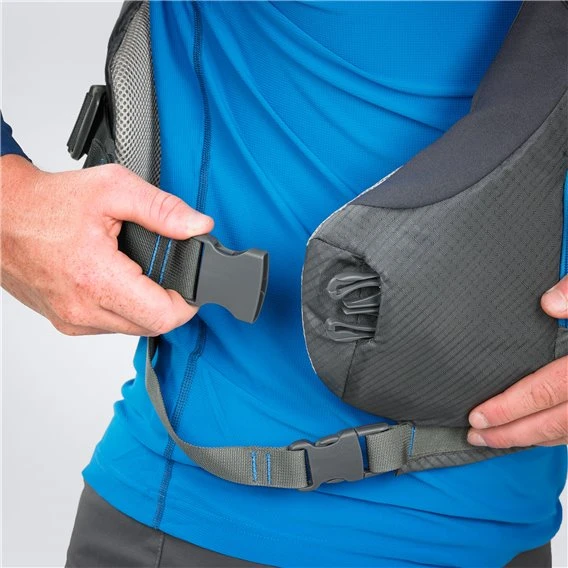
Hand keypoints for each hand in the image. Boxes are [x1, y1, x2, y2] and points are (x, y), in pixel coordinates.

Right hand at [1, 155, 213, 335]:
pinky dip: (121, 309)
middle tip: (169, 276)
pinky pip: (108, 326)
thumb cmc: (48, 203)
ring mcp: (71, 320)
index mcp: (97, 279)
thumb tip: (198, 226)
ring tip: (137, 274)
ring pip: (131, 329)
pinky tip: (115, 282)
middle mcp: (82, 309)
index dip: (186, 303)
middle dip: (168, 304)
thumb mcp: (113, 189)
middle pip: (151, 327)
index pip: (163, 317)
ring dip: (144, 307)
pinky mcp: (65, 322)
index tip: (190, 286)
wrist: (1, 215)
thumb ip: (162, 209)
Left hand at [467, 276, 567, 447]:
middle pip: (554, 425)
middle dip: (512, 435)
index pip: (546, 393)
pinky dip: (560, 437)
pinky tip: (541, 433)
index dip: (509, 409)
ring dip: (533, 440)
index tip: (478, 416)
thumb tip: (549, 305)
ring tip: (498, 439)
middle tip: (476, 437)